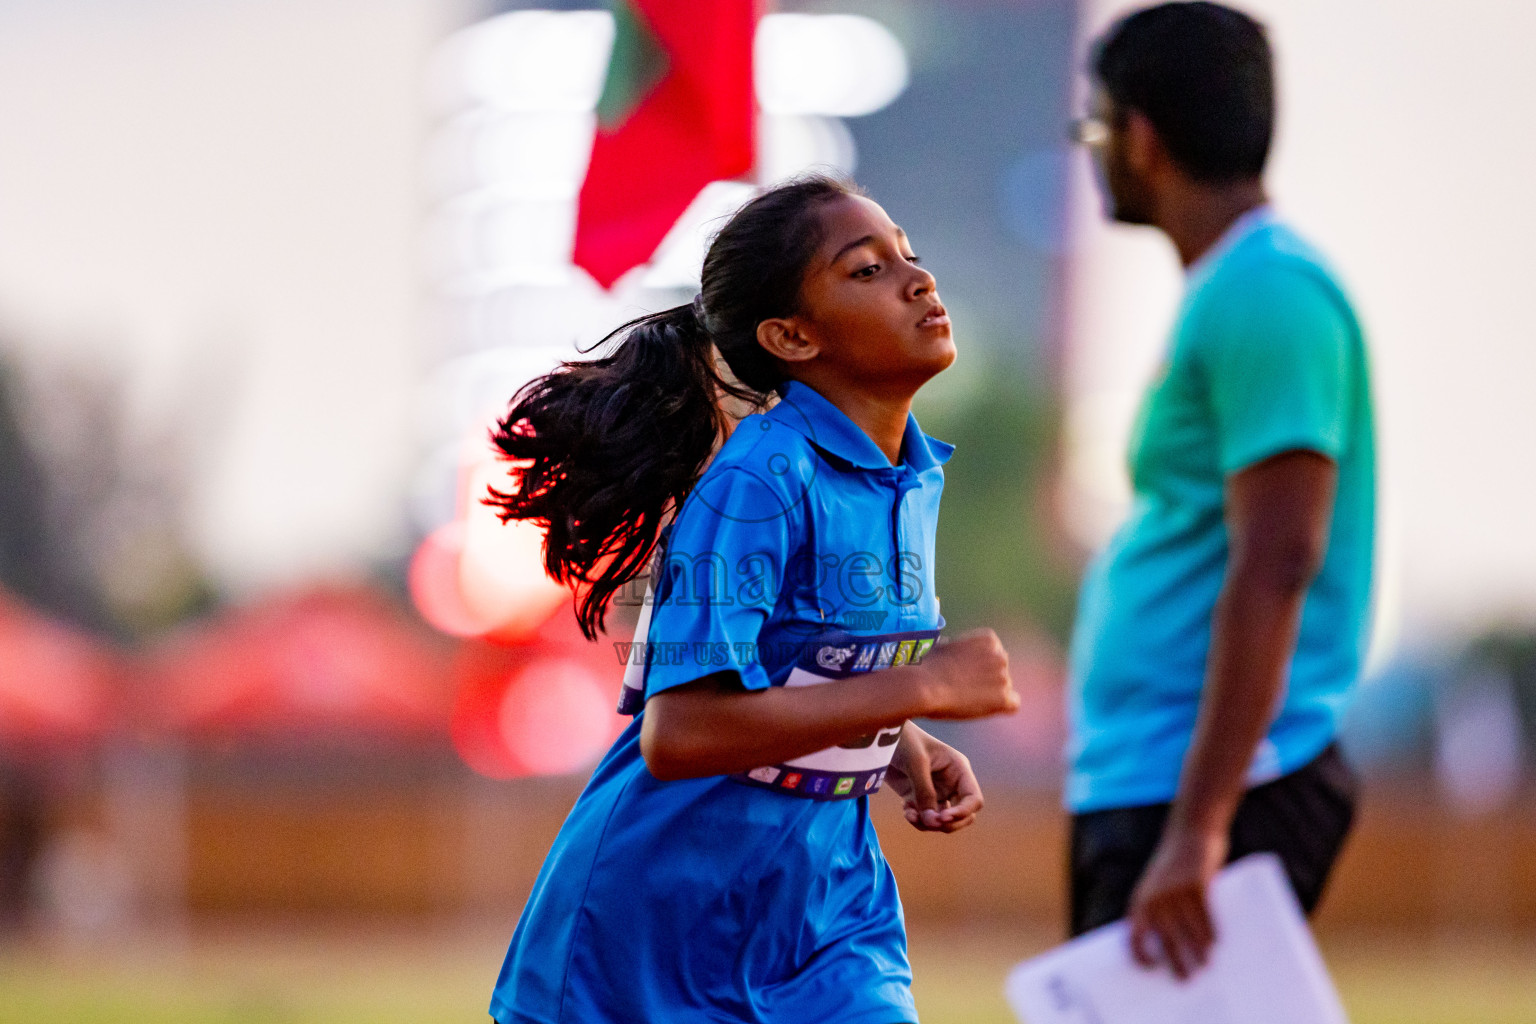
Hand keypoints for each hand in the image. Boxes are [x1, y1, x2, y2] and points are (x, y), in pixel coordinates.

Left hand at [885, 726, 982, 832]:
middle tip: (929, 822)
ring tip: (910, 815)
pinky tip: (906, 811)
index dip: (963, 812)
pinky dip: (916, 819)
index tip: (943, 818)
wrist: (879, 735)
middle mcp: (951, 783)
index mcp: (958, 770)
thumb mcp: (916, 763)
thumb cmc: (904, 740)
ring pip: (941, 821)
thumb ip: (925, 792)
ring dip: (928, 824)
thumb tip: (933, 821)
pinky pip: (924, 818)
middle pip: (962, 815)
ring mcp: (935, 791)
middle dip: (947, 824)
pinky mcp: (918, 796)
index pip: (974, 799)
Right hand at [916, 629, 1018, 719]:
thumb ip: (958, 649)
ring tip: (967, 699)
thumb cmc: (927, 666)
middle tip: (965, 689)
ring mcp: (1004, 677)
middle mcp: (1001, 655)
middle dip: (987, 680)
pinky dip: (999, 708)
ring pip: (1004, 689)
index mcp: (989, 639)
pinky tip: (982, 708)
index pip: (994, 654)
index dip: (980, 667)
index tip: (964, 674)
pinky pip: (1012, 705)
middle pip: (1001, 671)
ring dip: (990, 695)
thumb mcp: (944, 646)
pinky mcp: (1003, 698)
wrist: (924, 685)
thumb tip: (952, 650)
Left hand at [1127, 821, 1227, 979]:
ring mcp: (1175, 892)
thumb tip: (1168, 943)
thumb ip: (1159, 908)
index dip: (1140, 954)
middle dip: (1175, 962)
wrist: (1189, 829)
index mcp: (1141, 899)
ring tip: (1205, 964)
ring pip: (1188, 931)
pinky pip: (1205, 916)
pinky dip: (1211, 932)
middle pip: (1165, 939)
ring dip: (1198, 951)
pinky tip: (1216, 942)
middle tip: (1186, 979)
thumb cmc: (1174, 863)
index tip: (1152, 968)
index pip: (1134, 934)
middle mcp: (1155, 898)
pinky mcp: (1196, 885)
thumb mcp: (1158, 884)